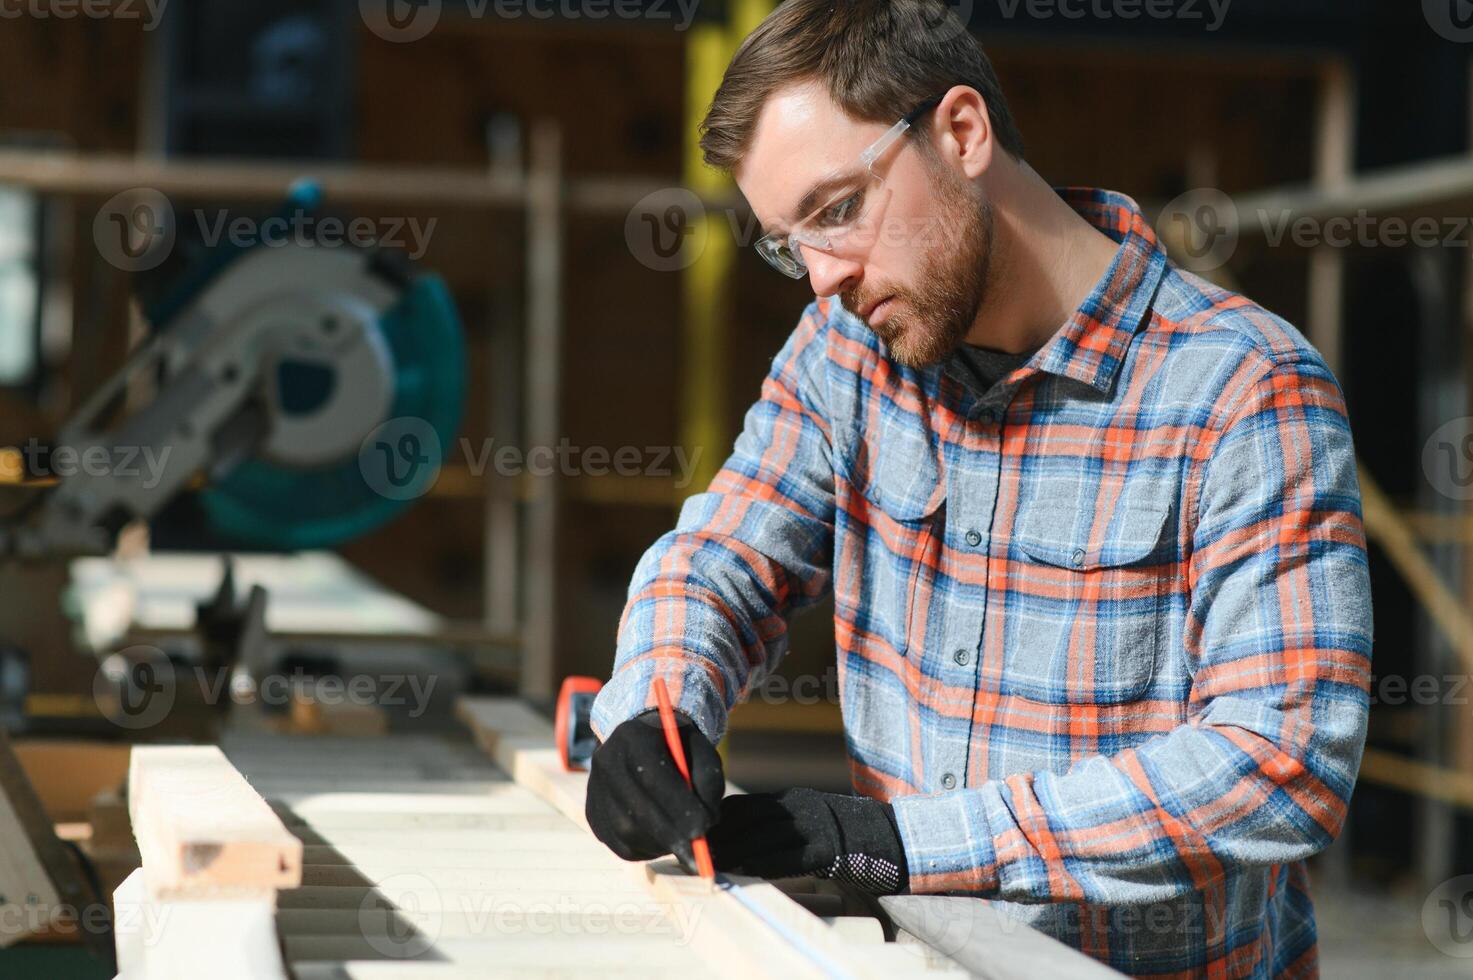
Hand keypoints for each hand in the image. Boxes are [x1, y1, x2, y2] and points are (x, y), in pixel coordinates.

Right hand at [584, 707, 724, 869]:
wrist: (642, 742)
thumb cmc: (679, 748)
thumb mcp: (701, 750)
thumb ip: (708, 781)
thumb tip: (706, 824)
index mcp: (632, 736)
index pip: (651, 775)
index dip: (677, 806)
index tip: (702, 829)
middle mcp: (606, 761)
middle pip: (635, 808)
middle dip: (670, 834)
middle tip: (697, 854)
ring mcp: (594, 790)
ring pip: (625, 831)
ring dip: (660, 844)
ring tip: (684, 842)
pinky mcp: (594, 816)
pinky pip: (620, 844)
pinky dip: (648, 849)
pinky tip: (666, 840)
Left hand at [707, 787, 907, 894]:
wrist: (890, 837)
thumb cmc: (845, 834)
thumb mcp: (808, 818)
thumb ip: (778, 823)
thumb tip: (739, 838)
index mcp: (791, 799)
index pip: (743, 805)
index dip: (717, 820)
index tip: (696, 833)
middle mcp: (798, 807)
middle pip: (747, 820)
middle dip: (719, 837)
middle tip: (695, 851)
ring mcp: (813, 826)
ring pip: (762, 837)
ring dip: (733, 852)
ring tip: (711, 864)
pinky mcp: (826, 848)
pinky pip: (787, 857)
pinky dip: (761, 864)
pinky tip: (744, 872)